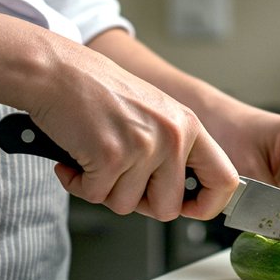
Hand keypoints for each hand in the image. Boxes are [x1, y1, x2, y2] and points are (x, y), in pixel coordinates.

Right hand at [23, 42, 239, 221]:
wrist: (56, 71)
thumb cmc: (96, 90)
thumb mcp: (153, 112)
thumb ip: (171, 148)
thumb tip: (177, 195)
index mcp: (189, 125)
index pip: (224, 180)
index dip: (207, 205)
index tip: (189, 208)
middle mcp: (172, 136)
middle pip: (168, 208)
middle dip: (139, 202)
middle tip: (119, 179)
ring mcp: (143, 147)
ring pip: (127, 205)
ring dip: (103, 189)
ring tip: (94, 156)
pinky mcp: (111, 156)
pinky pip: (96, 196)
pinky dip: (78, 183)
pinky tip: (75, 158)